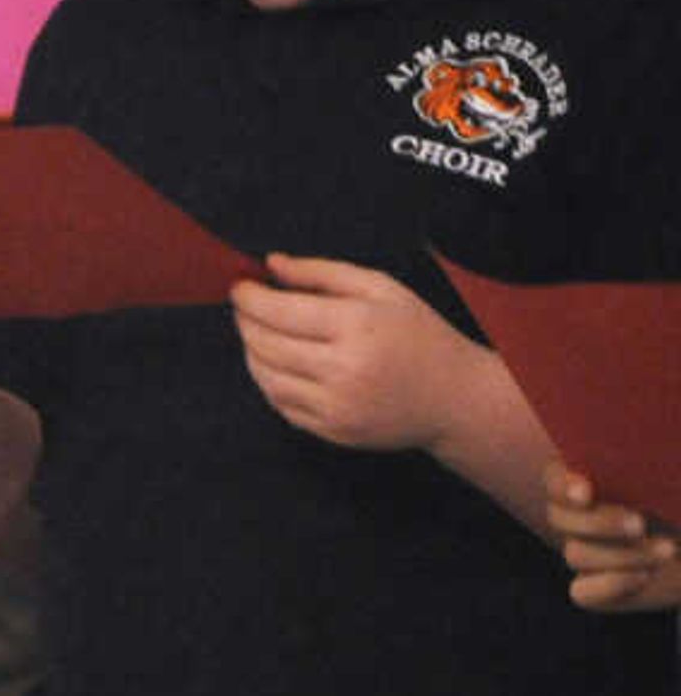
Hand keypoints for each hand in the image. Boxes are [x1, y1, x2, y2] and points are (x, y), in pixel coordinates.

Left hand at [232, 255, 480, 453]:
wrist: (456, 398)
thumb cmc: (419, 335)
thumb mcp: (382, 289)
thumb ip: (322, 272)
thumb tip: (271, 264)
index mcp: (358, 327)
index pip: (278, 311)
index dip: (249, 298)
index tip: (240, 286)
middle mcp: (345, 370)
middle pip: (264, 344)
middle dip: (245, 322)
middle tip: (245, 307)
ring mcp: (338, 406)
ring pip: (265, 377)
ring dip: (251, 351)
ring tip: (259, 332)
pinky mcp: (333, 431)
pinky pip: (281, 404)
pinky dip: (269, 380)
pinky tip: (279, 362)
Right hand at [546, 461, 680, 612]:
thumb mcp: (676, 478)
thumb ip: (664, 461)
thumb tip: (665, 430)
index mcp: (596, 482)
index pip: (555, 479)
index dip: (562, 486)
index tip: (586, 492)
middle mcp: (583, 519)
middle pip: (560, 518)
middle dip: (599, 522)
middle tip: (640, 524)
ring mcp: (588, 555)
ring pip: (576, 555)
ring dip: (623, 554)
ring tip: (668, 550)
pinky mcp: (597, 589)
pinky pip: (583, 591)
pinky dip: (613, 584)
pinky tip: (646, 576)